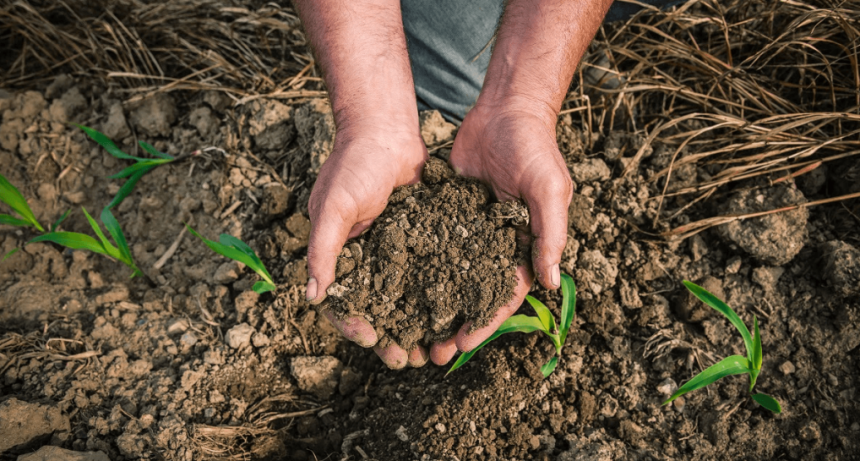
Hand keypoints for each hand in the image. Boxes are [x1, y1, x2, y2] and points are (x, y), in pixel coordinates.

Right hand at [308, 124, 429, 367]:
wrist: (386, 129)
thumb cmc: (353, 165)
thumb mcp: (334, 208)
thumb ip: (323, 250)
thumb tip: (312, 296)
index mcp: (337, 254)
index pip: (341, 301)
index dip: (355, 325)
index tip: (373, 341)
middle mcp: (364, 256)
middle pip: (376, 307)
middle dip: (390, 334)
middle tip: (408, 359)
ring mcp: (392, 249)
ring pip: (404, 297)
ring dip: (415, 323)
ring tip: (432, 348)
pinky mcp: (419, 238)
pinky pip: (427, 272)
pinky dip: (437, 294)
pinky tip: (453, 312)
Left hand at [429, 98, 572, 364]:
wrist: (505, 110)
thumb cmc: (534, 149)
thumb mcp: (548, 190)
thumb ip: (548, 234)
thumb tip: (548, 284)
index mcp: (524, 248)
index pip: (504, 296)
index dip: (484, 323)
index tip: (461, 345)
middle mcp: (495, 245)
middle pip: (472, 296)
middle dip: (453, 326)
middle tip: (429, 353)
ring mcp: (468, 231)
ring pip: (447, 278)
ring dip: (430, 306)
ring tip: (407, 332)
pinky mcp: (445, 213)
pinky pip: (429, 246)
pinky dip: (414, 268)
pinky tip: (392, 288)